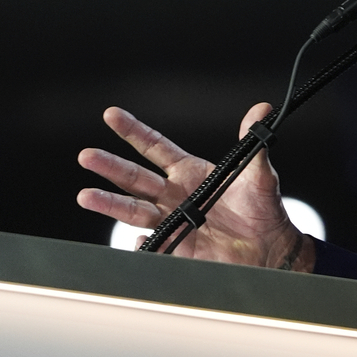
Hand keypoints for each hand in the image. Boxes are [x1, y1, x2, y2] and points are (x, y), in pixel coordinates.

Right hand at [77, 104, 311, 269]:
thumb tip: (262, 110)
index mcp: (189, 172)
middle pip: (135, 178)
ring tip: (86, 196)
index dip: (133, 131)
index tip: (111, 114)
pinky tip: (139, 239)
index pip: (155, 146)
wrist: (269, 246)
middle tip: (87, 156)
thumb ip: (254, 143)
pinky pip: (152, 244)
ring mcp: (173, 221)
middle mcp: (175, 195)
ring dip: (110, 204)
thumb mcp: (258, 173)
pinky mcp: (177, 246)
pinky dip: (143, 242)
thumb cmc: (263, 207)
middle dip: (110, 166)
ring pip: (134, 211)